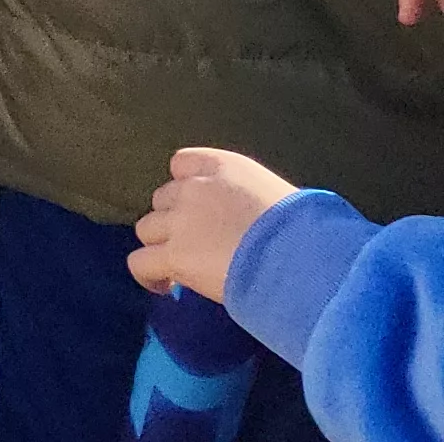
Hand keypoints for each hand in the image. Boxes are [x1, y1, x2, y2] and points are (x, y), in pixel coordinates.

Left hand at [128, 148, 300, 298]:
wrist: (306, 259)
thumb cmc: (311, 232)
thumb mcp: (281, 197)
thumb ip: (250, 198)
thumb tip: (250, 218)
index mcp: (226, 166)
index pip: (182, 163)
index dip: (186, 188)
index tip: (201, 211)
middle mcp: (196, 187)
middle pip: (162, 200)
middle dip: (175, 221)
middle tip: (199, 246)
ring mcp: (181, 221)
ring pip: (147, 229)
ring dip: (162, 246)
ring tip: (183, 268)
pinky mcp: (175, 255)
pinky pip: (139, 263)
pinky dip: (148, 275)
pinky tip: (166, 287)